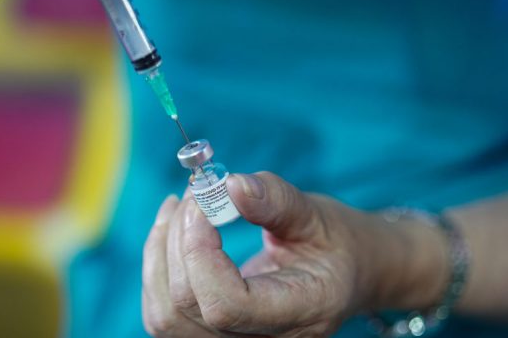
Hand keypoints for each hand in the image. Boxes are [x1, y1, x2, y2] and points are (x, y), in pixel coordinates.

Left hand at [142, 172, 448, 336]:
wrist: (350, 273)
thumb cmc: (339, 243)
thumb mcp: (318, 215)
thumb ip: (275, 200)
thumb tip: (228, 183)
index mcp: (301, 312)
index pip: (227, 306)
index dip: (199, 254)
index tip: (201, 203)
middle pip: (187, 310)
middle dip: (176, 242)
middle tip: (191, 193)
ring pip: (165, 318)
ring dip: (158, 255)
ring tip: (177, 208)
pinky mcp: (215, 333)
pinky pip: (165, 314)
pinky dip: (158, 269)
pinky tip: (171, 231)